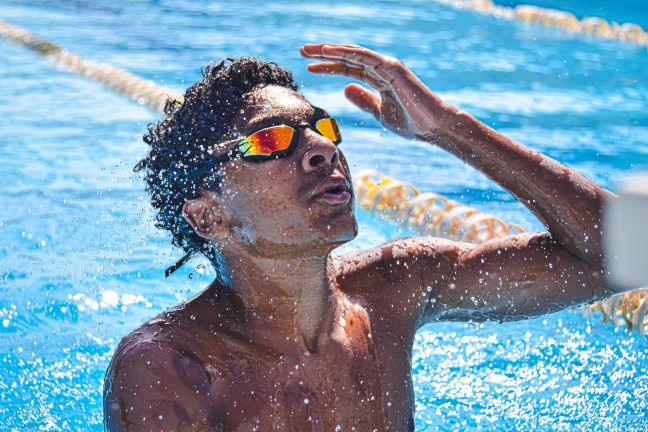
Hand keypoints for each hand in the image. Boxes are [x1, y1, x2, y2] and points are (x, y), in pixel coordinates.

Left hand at [300, 44, 452, 138]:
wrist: (431, 127)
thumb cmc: (410, 122)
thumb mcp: (379, 113)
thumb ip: (363, 100)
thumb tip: (344, 88)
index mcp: (377, 78)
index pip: (348, 68)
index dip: (329, 67)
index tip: (309, 68)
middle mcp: (380, 68)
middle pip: (347, 57)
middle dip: (324, 54)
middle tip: (302, 51)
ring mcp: (386, 66)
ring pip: (353, 54)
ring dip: (331, 50)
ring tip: (311, 50)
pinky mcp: (392, 68)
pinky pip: (365, 57)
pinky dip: (346, 52)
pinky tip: (329, 51)